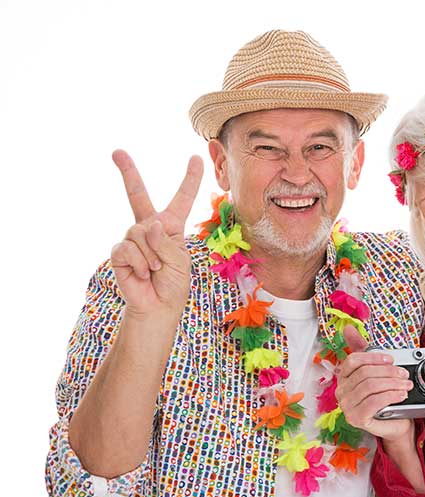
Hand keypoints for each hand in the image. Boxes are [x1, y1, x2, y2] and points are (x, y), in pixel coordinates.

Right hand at [110, 150, 202, 315]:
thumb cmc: (173, 283)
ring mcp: (132, 238)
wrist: (157, 306)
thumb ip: (167, 242)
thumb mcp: (180, 260)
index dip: (190, 179)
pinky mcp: (119, 251)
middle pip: (137, 194)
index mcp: (171, 226)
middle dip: (128, 172)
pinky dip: (139, 263)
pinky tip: (142, 273)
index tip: (196, 158)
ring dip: (151, 255)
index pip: (182, 198)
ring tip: (155, 269)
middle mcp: (150, 227)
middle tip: (117, 151)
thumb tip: (150, 225)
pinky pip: (128, 248)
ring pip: (140, 232)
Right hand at [336, 326, 414, 443]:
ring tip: (406, 384)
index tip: (391, 359)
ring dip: (393, 384)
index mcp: (343, 377)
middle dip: (388, 372)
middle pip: (364, 373)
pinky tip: (400, 394)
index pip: (353, 361)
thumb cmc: (384, 397)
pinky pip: (374, 402)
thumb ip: (363, 349)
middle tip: (404, 373)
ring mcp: (347, 407)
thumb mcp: (375, 371)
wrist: (394, 423)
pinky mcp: (356, 419)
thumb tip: (348, 328)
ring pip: (370, 387)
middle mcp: (341, 392)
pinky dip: (390, 396)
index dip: (374, 357)